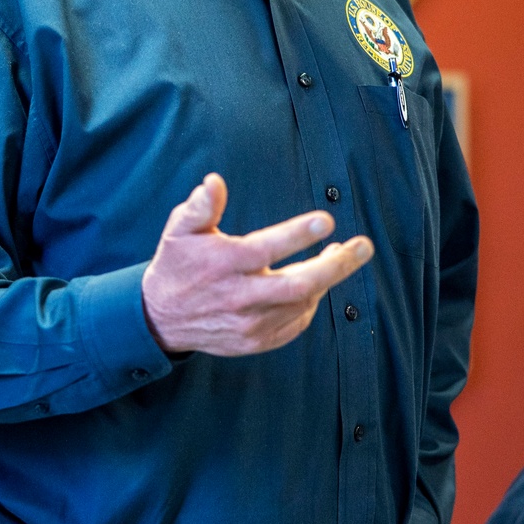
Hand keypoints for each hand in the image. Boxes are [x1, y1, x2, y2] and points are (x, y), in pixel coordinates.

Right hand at [141, 173, 372, 356]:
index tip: (327, 222)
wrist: (160, 318)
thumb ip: (200, 206)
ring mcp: (249, 324)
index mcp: (224, 264)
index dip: (299, 234)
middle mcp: (240, 296)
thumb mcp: (180, 229)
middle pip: (300, 284)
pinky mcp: (255, 342)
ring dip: (327, 280)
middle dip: (337, 265)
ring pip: (303, 304)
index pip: (267, 248)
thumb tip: (214, 182)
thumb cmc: (177, 265)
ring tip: (341, 256)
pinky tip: (318, 286)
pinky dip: (311, 305)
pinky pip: (294, 325)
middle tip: (363, 247)